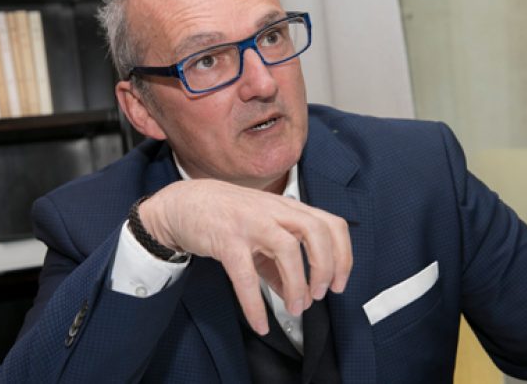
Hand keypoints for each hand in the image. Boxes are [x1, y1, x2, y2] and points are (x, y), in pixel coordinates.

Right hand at [138, 179, 351, 334]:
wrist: (183, 203)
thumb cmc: (226, 216)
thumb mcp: (260, 233)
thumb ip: (278, 264)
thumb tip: (296, 294)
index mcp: (287, 208)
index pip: (330, 224)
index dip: (342, 256)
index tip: (339, 284)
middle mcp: (273, 211)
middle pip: (317, 231)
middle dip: (326, 267)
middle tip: (320, 294)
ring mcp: (250, 223)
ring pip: (288, 249)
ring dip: (297, 284)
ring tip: (295, 308)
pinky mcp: (227, 240)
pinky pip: (245, 276)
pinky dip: (255, 304)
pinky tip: (260, 323)